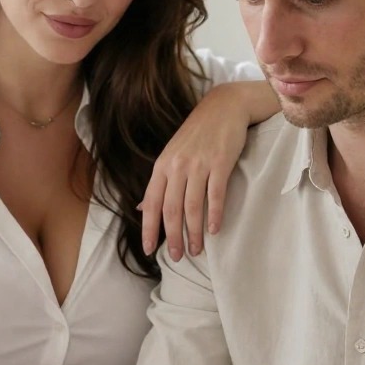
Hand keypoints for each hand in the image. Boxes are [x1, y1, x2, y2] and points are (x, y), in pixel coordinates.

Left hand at [140, 83, 260, 260]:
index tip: (149, 251)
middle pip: (171, 209)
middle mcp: (177, 166)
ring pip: (192, 206)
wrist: (223, 107)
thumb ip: (158, 184)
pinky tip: (214, 230)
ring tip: (196, 250)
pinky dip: (214, 215)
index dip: (149, 229)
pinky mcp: (220, 163)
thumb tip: (140, 209)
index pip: (151, 203)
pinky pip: (215, 195)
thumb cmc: (197, 134)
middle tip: (176, 257)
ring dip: (193, 232)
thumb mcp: (171, 156)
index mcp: (162, 166)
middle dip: (172, 237)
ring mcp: (198, 164)